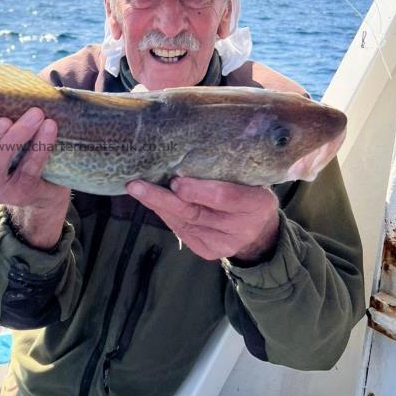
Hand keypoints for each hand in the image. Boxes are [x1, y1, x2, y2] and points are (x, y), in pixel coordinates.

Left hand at [125, 178, 279, 263]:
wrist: (258, 231)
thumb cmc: (250, 191)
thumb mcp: (250, 177)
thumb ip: (229, 166)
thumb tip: (192, 144)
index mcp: (256, 203)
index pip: (224, 197)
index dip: (198, 190)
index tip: (176, 180)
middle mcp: (239, 228)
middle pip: (196, 212)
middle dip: (163, 199)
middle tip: (137, 185)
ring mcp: (222, 244)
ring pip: (183, 222)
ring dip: (158, 205)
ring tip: (137, 189)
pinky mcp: (207, 251)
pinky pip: (180, 230)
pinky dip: (165, 214)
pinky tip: (152, 201)